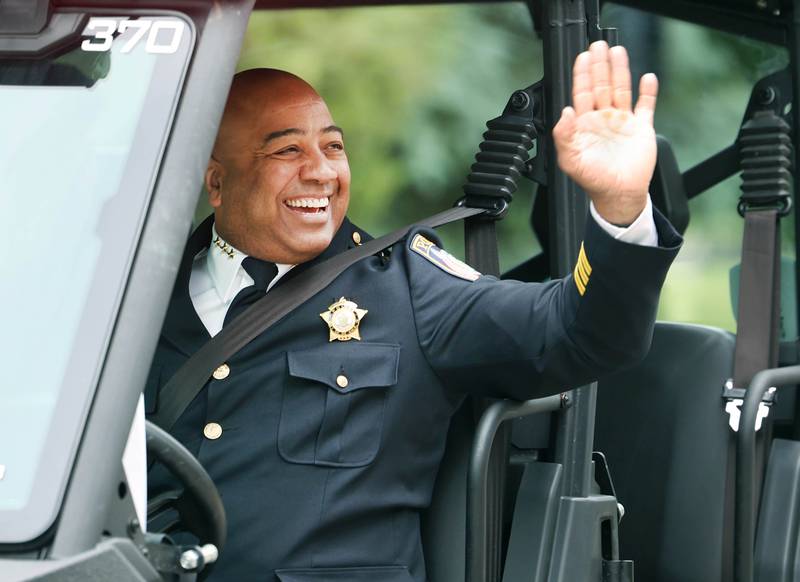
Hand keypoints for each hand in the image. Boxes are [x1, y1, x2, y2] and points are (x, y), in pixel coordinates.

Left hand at [552, 41, 657, 225]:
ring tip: (618, 51)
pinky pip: (645, 105)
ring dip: (620, 71)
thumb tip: (564, 112)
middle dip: (599, 65)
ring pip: (621, 89)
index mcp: (584, 124)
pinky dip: (648, 92)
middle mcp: (603, 118)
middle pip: (600, 85)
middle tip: (598, 45)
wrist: (618, 195)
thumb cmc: (593, 180)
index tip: (582, 57)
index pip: (581, 93)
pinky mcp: (641, 128)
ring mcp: (622, 121)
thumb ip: (563, 137)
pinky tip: (648, 78)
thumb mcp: (570, 161)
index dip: (581, 74)